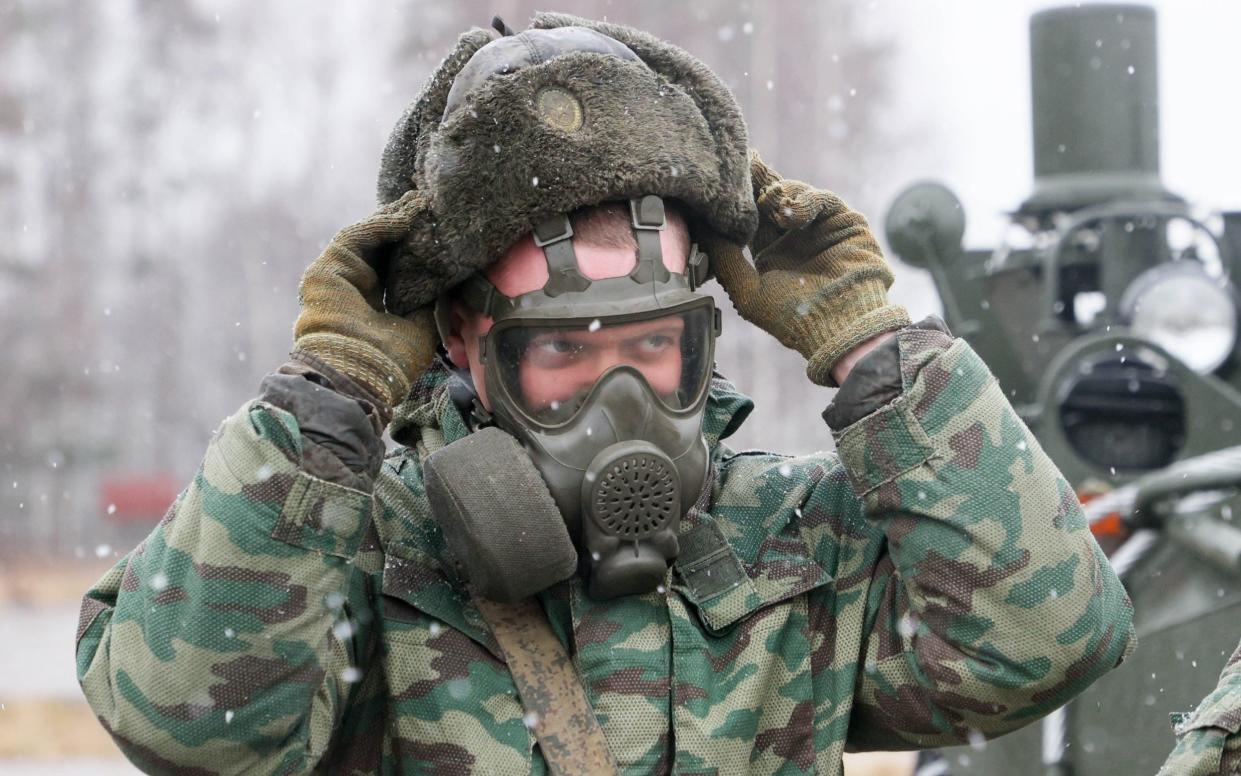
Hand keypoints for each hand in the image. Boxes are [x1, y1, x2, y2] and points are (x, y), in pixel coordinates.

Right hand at [293, 191, 437, 410]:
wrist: (361, 373)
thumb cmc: (391, 361)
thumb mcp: (421, 326)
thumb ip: (428, 300)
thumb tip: (446, 277)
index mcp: (376, 307)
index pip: (396, 268)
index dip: (414, 249)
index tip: (437, 231)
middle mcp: (356, 291)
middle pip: (381, 249)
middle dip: (404, 227)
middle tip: (427, 207)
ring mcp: (339, 279)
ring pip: (367, 239)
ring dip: (393, 219)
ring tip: (418, 204)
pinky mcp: (325, 270)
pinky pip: (355, 238)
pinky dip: (379, 225)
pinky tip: (404, 216)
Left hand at [703, 151, 910, 385]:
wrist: (840, 327)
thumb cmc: (792, 319)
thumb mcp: (747, 292)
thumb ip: (725, 260)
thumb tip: (701, 228)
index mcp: (770, 252)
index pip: (750, 216)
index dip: (739, 199)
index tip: (723, 180)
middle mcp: (794, 237)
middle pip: (772, 198)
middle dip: (757, 182)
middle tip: (744, 164)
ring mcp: (820, 228)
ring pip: (794, 193)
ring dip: (778, 192)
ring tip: (769, 202)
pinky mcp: (845, 221)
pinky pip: (822, 199)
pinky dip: (805, 201)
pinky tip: (790, 213)